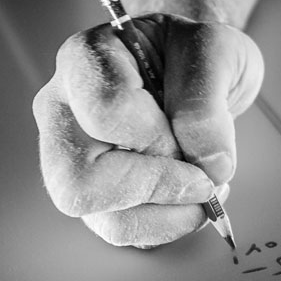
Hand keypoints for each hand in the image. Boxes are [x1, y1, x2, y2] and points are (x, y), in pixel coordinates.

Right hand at [33, 14, 263, 246]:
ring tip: (206, 187)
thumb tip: (209, 165)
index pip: (106, 111)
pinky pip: (122, 230)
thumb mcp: (217, 49)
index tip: (192, 136)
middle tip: (200, 175)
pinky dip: (167, 223)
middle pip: (77, 183)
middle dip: (153, 188)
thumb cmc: (196, 52)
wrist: (195, 67)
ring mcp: (72, 159)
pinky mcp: (96, 193)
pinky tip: (191, 196)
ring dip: (167, 215)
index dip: (157, 136)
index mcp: (85, 61)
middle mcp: (63, 113)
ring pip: (100, 218)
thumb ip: (206, 102)